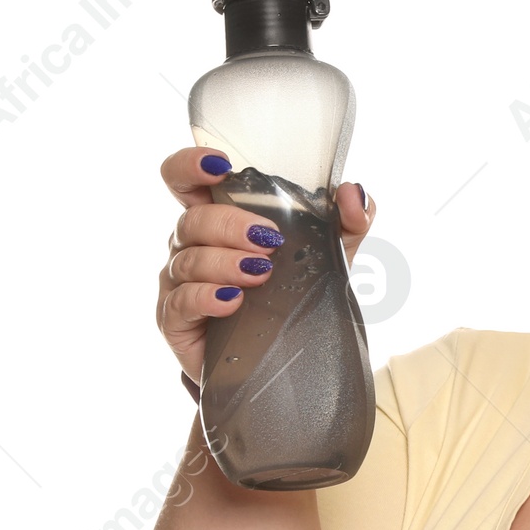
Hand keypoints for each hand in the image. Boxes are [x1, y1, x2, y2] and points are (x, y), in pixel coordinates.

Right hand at [155, 146, 374, 380]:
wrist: (283, 364)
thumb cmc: (293, 299)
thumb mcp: (328, 258)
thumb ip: (346, 222)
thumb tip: (353, 193)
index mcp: (217, 221)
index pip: (184, 180)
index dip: (190, 165)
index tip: (220, 165)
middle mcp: (191, 247)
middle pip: (191, 219)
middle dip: (229, 225)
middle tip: (269, 241)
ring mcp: (178, 284)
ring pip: (187, 260)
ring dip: (224, 263)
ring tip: (261, 274)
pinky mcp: (176, 322)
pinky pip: (180, 303)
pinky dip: (206, 298)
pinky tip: (232, 301)